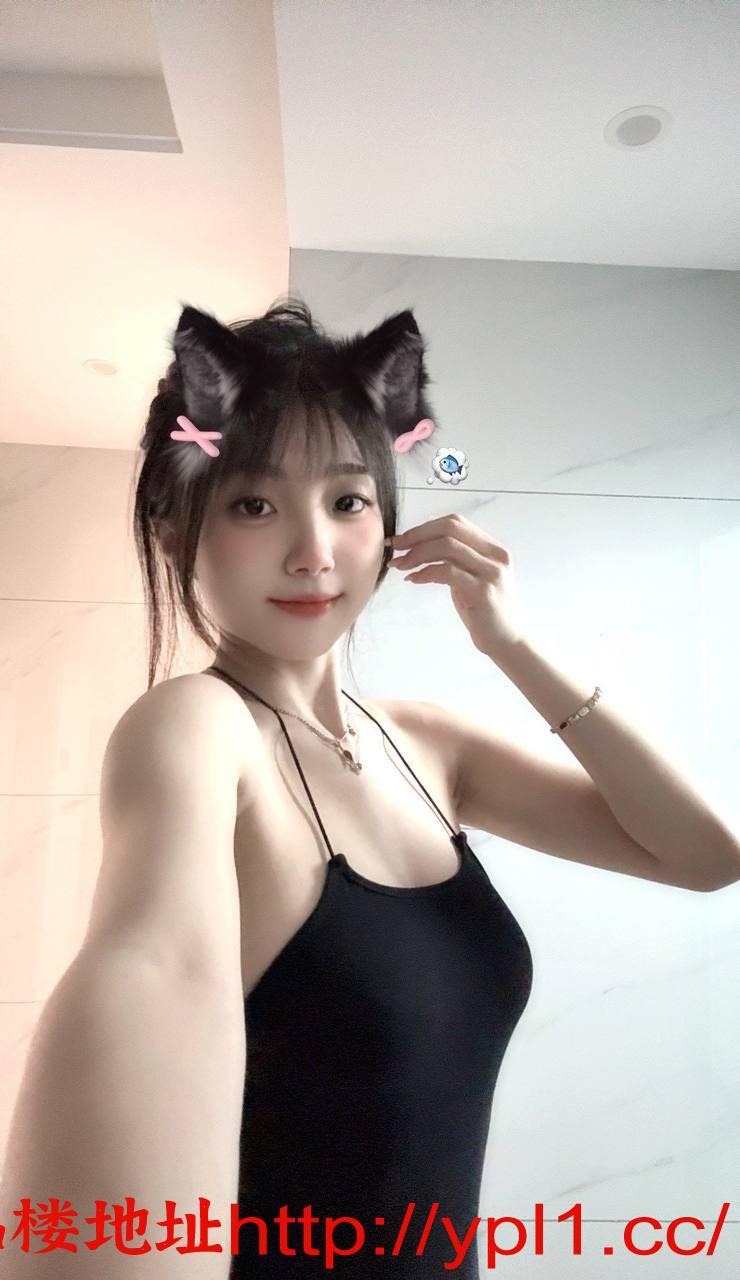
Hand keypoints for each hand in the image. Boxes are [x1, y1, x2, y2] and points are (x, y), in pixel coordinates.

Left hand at [387, 513, 529, 657]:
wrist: (507, 640)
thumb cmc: (484, 610)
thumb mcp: (471, 577)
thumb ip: (455, 558)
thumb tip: (422, 540)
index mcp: (493, 548)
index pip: (455, 522)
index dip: (425, 527)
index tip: (402, 539)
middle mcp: (496, 556)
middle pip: (450, 529)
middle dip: (417, 535)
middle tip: (396, 547)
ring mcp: (491, 573)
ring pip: (447, 547)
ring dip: (417, 553)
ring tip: (400, 565)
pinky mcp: (483, 592)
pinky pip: (448, 572)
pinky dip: (425, 572)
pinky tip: (413, 579)